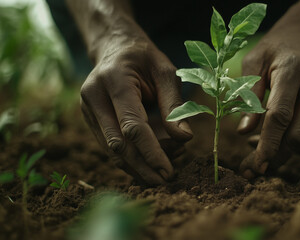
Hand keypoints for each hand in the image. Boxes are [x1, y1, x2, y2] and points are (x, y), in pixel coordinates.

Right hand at [80, 35, 192, 184]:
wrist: (115, 46)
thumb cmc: (145, 58)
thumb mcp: (166, 72)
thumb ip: (174, 104)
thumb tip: (185, 139)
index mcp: (113, 80)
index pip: (132, 126)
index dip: (151, 152)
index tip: (168, 171)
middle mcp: (93, 96)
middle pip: (118, 143)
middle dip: (142, 167)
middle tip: (165, 182)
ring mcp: (87, 108)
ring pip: (111, 148)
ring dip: (136, 166)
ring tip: (160, 175)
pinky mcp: (90, 118)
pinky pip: (110, 144)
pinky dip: (130, 157)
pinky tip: (148, 164)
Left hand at [238, 12, 299, 178]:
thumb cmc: (278, 47)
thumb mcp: (255, 60)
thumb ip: (248, 94)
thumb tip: (243, 132)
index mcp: (295, 69)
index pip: (281, 115)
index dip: (267, 144)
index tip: (255, 166)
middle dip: (277, 156)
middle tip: (252, 166)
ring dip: (284, 151)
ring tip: (261, 143)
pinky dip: (296, 142)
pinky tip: (280, 134)